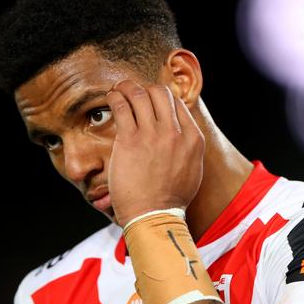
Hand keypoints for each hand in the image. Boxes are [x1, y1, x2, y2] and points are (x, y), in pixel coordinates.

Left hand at [105, 80, 204, 226]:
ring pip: (140, 94)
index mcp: (192, 138)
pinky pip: (122, 106)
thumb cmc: (170, 198)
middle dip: (145, 89)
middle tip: (132, 92)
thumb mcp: (192, 169)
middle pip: (160, 92)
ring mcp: (152, 134)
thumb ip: (188, 147)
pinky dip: (115, 96)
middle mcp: (175, 132)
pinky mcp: (130, 140)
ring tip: (118, 90)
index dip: (161, 98)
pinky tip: (111, 98)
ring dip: (126, 87)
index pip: (177, 102)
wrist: (154, 216)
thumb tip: (183, 134)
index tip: (149, 101)